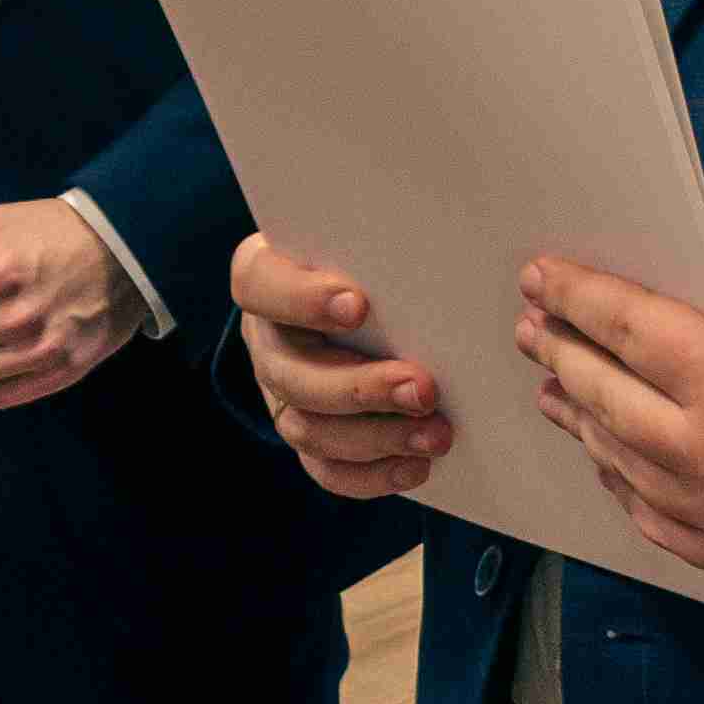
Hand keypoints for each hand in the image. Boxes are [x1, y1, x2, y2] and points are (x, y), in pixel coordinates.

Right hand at [232, 232, 451, 500]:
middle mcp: (265, 337)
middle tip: (423, 388)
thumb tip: (444, 230)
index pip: (259, 284)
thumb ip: (384, 228)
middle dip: (361, 387)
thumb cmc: (370, 250)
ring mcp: (280, 392)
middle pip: (290, 373)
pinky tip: (418, 466)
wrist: (369, 289)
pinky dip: (372, 474)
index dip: (302, 299)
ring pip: (308, 429)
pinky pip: (326, 469)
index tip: (358, 305)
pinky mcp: (307, 433)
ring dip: (376, 437)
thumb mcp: (368, 229)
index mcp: (265, 275)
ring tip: (436, 434)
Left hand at [516, 257, 703, 572]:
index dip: (575, 297)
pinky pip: (652, 519)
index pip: (623, 327)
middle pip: (605, 395)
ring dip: (580, 417)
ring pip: (618, 459)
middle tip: (534, 326)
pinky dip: (622, 481)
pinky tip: (608, 454)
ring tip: (555, 387)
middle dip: (562, 352)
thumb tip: (668, 299)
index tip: (540, 277)